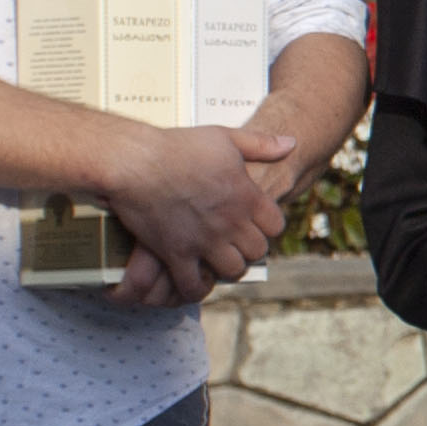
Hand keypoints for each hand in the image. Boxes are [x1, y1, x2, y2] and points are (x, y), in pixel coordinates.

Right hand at [101, 120, 295, 306]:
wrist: (135, 161)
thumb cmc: (178, 146)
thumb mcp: (226, 137)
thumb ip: (261, 144)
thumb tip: (292, 143)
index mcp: (247, 197)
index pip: (276, 226)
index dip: (267, 226)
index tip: (255, 224)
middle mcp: (231, 223)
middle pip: (257, 251)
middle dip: (249, 248)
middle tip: (236, 244)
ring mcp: (204, 241)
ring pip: (232, 270)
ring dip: (227, 267)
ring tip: (218, 261)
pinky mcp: (176, 253)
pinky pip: (193, 284)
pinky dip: (196, 288)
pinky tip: (194, 281)